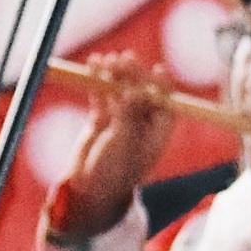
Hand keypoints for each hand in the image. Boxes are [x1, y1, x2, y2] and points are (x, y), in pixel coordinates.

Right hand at [51, 56, 174, 238]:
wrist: (85, 191)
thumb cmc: (112, 173)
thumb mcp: (124, 144)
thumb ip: (130, 116)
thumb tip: (137, 90)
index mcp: (156, 135)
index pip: (165, 105)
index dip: (162, 87)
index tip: (157, 70)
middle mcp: (141, 126)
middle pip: (140, 93)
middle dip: (133, 76)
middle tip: (124, 59)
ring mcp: (120, 122)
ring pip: (119, 92)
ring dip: (114, 75)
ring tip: (107, 60)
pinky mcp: (101, 120)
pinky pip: (101, 96)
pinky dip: (97, 82)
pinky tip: (93, 65)